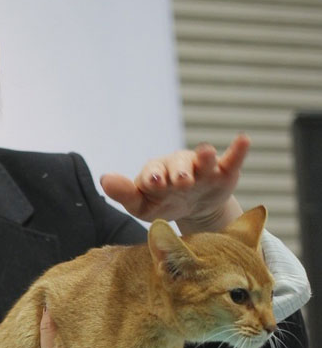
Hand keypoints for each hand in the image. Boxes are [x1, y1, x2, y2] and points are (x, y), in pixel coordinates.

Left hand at [100, 134, 249, 233]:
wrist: (194, 207)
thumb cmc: (162, 203)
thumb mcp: (143, 205)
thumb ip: (125, 193)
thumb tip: (104, 179)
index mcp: (156, 175)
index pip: (151, 174)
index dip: (152, 177)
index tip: (153, 182)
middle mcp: (178, 167)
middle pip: (177, 165)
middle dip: (178, 172)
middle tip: (180, 181)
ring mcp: (202, 168)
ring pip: (202, 161)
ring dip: (204, 158)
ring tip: (206, 152)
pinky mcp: (224, 172)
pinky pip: (232, 159)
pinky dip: (238, 150)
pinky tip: (244, 139)